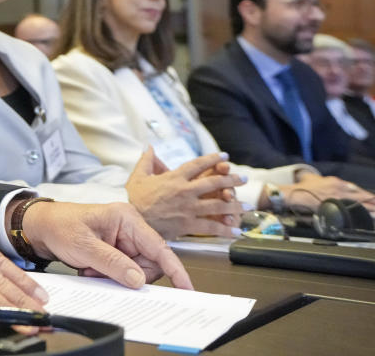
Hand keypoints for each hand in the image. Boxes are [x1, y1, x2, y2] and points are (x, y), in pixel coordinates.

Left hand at [20, 200, 192, 289]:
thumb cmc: (60, 226)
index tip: (186, 287)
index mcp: (127, 218)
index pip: (159, 247)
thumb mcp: (85, 246)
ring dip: (115, 276)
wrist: (40, 227)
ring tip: (91, 268)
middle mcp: (130, 229)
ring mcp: (124, 241)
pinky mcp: (116, 251)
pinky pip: (123, 272)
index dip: (175, 269)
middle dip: (128, 275)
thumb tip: (138, 279)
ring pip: (135, 271)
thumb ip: (113, 263)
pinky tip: (90, 268)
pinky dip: (107, 276)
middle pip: (149, 264)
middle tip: (100, 272)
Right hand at [125, 148, 244, 237]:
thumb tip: (148, 146)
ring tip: (249, 206)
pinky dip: (225, 230)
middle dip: (232, 180)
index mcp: (174, 177)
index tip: (225, 157)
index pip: (198, 164)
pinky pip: (210, 227)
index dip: (213, 159)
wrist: (129, 219)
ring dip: (236, 205)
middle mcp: (184, 191)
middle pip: (213, 183)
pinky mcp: (187, 225)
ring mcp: (187, 208)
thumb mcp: (137, 175)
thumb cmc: (132, 198)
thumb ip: (146, 160)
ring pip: (217, 205)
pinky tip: (237, 231)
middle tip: (244, 179)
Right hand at [283, 174, 374, 212]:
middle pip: (360, 196)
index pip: (354, 188)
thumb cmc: (304, 187)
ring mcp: (338, 199)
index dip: (364, 193)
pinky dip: (359, 213)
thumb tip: (319, 179)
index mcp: (336, 182)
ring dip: (369, 208)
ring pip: (358, 204)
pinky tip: (367, 216)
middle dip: (371, 201)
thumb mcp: (313, 178)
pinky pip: (350, 211)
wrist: (298, 194)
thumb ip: (320, 178)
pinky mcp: (335, 206)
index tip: (372, 197)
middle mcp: (340, 190)